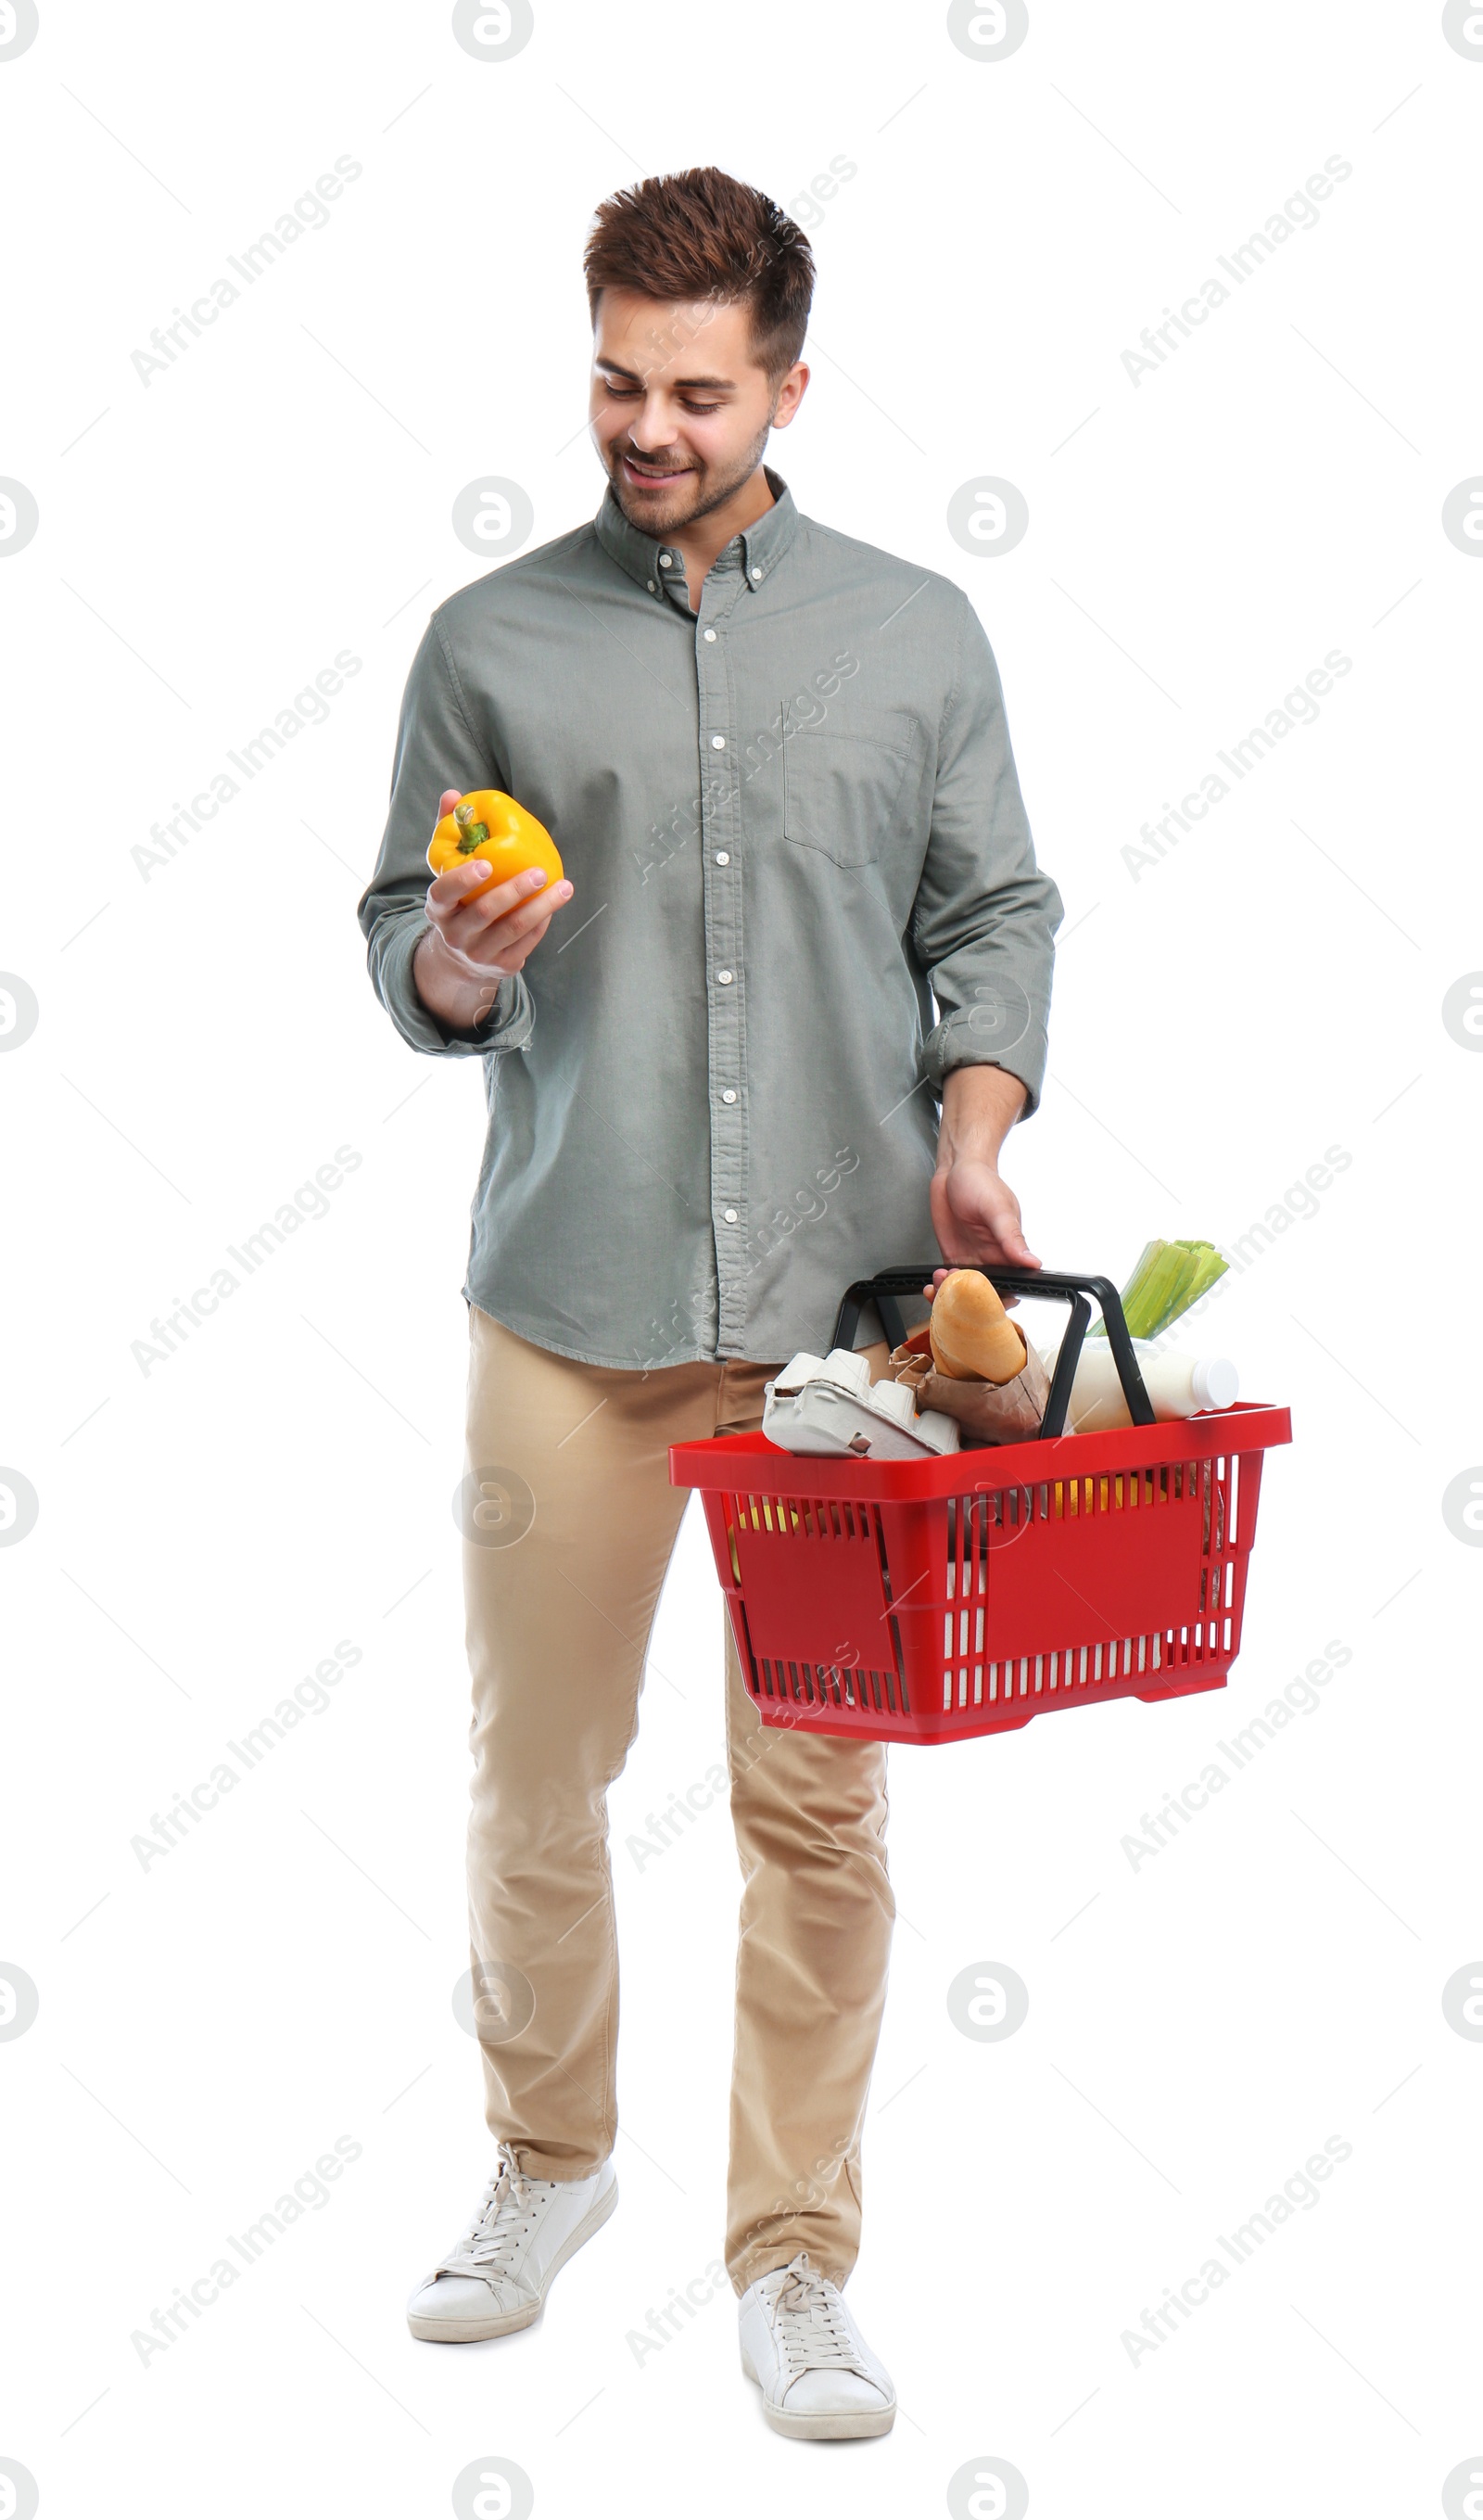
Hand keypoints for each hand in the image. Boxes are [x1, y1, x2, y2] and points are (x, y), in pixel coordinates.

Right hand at [414, 786, 572, 1027]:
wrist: (458, 958)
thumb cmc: (458, 901)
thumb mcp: (447, 872)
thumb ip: (449, 833)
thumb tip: (452, 794)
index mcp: (438, 908)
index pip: (445, 893)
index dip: (464, 880)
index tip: (486, 864)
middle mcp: (454, 934)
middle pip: (484, 913)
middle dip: (514, 892)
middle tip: (539, 871)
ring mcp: (478, 954)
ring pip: (512, 930)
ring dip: (541, 907)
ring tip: (564, 887)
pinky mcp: (501, 966)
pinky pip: (526, 943)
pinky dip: (542, 923)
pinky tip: (556, 902)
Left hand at [922, 1063, 1039, 1300]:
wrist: (954, 1170)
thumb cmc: (981, 1181)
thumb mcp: (997, 1209)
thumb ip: (1012, 1237)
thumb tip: (1033, 1262)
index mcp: (1010, 1250)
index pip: (1013, 1284)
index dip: (1000, 1299)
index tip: (985, 1300)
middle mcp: (993, 1259)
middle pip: (987, 1294)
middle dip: (971, 1302)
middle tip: (955, 1293)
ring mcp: (972, 1260)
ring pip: (966, 1291)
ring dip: (951, 1295)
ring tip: (940, 1283)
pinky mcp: (954, 1257)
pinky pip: (949, 1281)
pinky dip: (941, 1286)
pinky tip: (934, 1279)